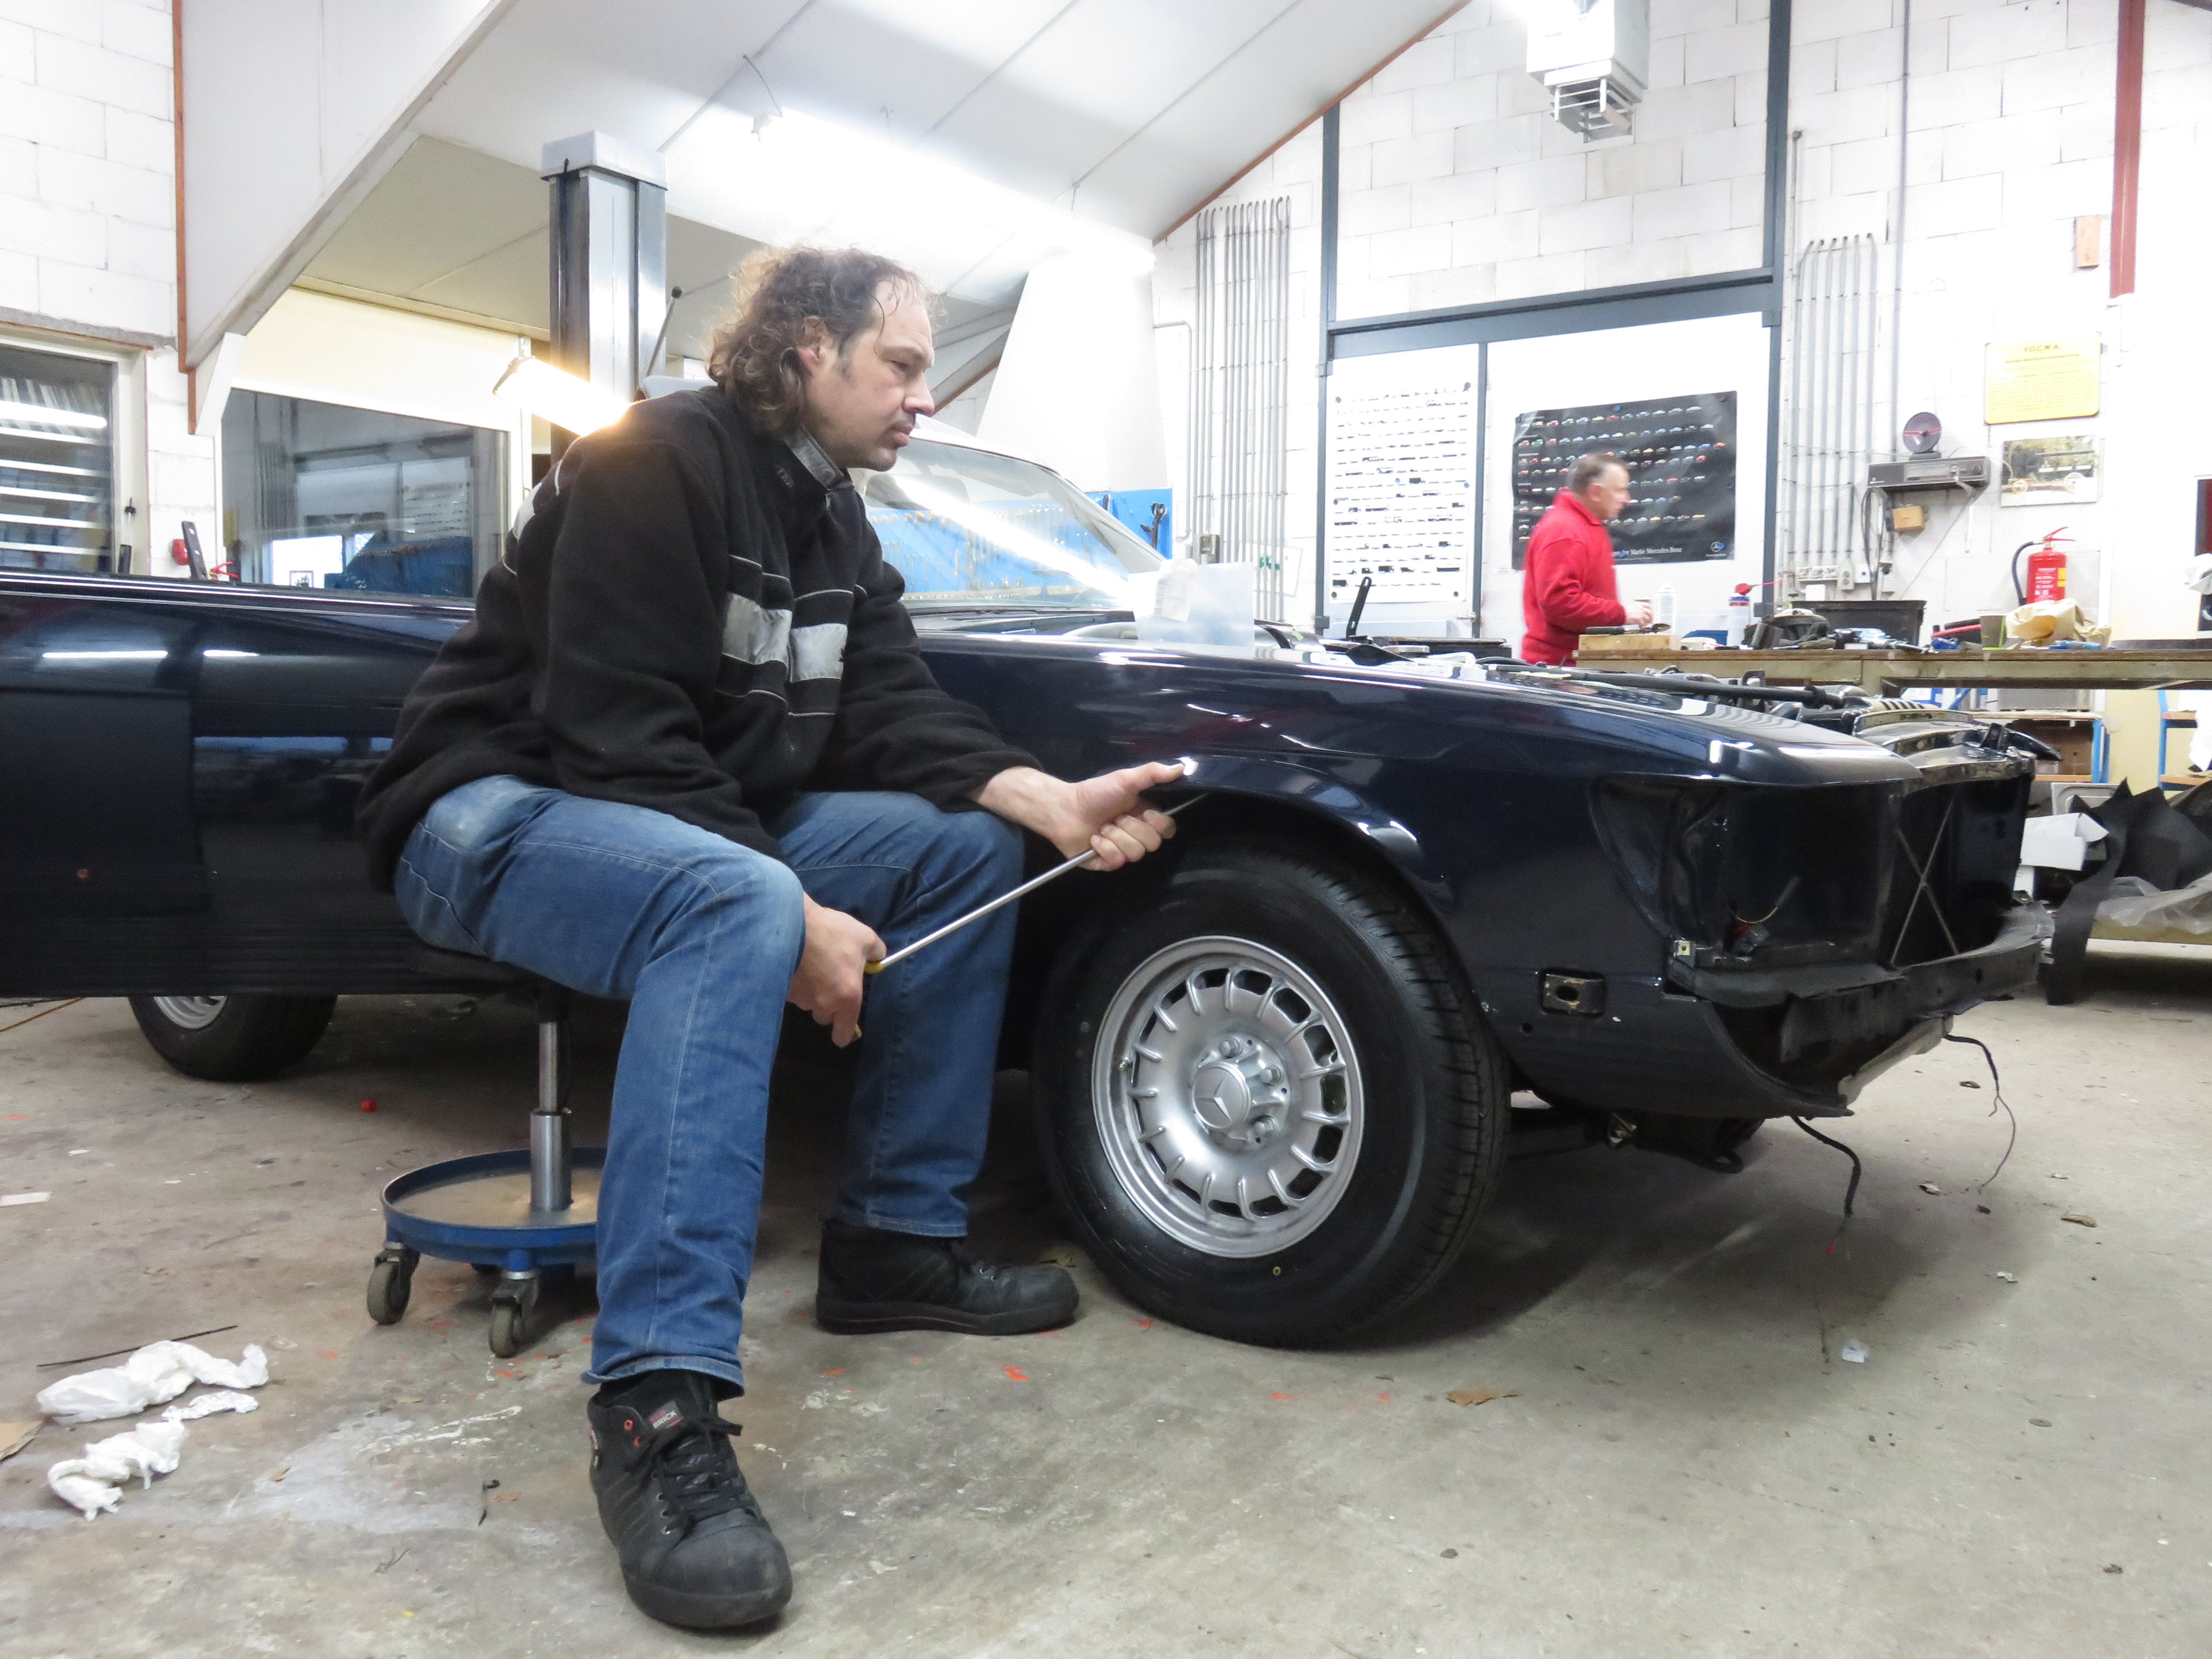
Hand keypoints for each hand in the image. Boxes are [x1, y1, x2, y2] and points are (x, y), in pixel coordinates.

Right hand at [786, 895, 883, 1046]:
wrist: (794, 924)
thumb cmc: (833, 932)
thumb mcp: (865, 937)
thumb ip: (876, 952)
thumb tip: (877, 958)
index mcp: (848, 998)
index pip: (843, 1033)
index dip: (843, 1034)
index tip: (841, 1031)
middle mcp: (823, 1005)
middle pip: (824, 1016)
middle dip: (826, 1004)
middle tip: (827, 980)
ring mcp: (800, 999)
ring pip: (806, 1003)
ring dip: (809, 992)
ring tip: (810, 966)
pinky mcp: (781, 990)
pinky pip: (790, 992)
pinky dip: (793, 983)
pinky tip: (796, 963)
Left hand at [973, 762, 1182, 870]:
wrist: (1064, 808)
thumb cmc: (1095, 792)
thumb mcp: (1125, 778)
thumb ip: (1153, 773)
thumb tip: (1181, 767)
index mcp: (1144, 817)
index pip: (1167, 830)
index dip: (1159, 824)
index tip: (1144, 811)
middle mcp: (1135, 835)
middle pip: (1153, 843)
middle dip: (1132, 828)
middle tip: (1115, 817)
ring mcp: (1121, 851)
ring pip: (1135, 854)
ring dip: (1116, 837)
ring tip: (1101, 827)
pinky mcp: (1106, 863)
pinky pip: (1117, 862)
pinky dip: (1104, 848)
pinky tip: (1093, 840)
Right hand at [1624, 600, 1655, 626]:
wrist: (1619, 613)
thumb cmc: (1622, 611)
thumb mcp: (1631, 607)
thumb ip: (1636, 609)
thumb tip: (1638, 613)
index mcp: (1639, 604)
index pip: (1648, 606)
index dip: (1650, 610)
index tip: (1650, 613)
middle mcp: (1641, 608)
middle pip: (1650, 613)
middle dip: (1650, 617)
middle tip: (1649, 620)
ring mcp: (1640, 613)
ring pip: (1647, 619)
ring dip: (1646, 622)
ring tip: (1644, 624)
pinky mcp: (1639, 619)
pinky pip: (1643, 624)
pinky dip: (1642, 625)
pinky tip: (1640, 626)